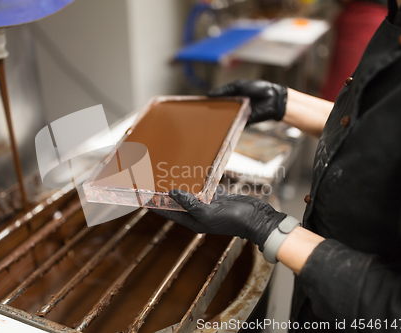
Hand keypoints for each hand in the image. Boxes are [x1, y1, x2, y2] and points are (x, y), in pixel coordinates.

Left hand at [154, 188, 285, 250]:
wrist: (256, 218)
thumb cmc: (233, 220)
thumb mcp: (208, 213)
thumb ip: (189, 203)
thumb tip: (171, 193)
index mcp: (193, 221)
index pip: (169, 213)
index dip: (156, 206)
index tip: (143, 197)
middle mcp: (198, 214)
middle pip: (177, 203)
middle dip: (165, 195)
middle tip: (153, 182)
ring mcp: (208, 206)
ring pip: (190, 195)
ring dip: (180, 186)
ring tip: (168, 175)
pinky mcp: (218, 197)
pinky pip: (203, 189)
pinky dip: (196, 182)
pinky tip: (190, 173)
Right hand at [208, 79, 287, 124]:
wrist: (273, 98)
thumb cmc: (257, 88)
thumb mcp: (239, 85)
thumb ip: (225, 90)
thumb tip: (209, 94)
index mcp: (231, 97)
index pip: (217, 101)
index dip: (209, 103)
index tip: (198, 105)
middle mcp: (234, 107)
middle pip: (220, 112)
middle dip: (212, 114)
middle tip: (201, 116)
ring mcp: (239, 115)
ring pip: (226, 119)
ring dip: (219, 121)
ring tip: (208, 123)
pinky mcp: (245, 122)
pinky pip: (235, 125)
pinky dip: (230, 126)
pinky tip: (221, 127)